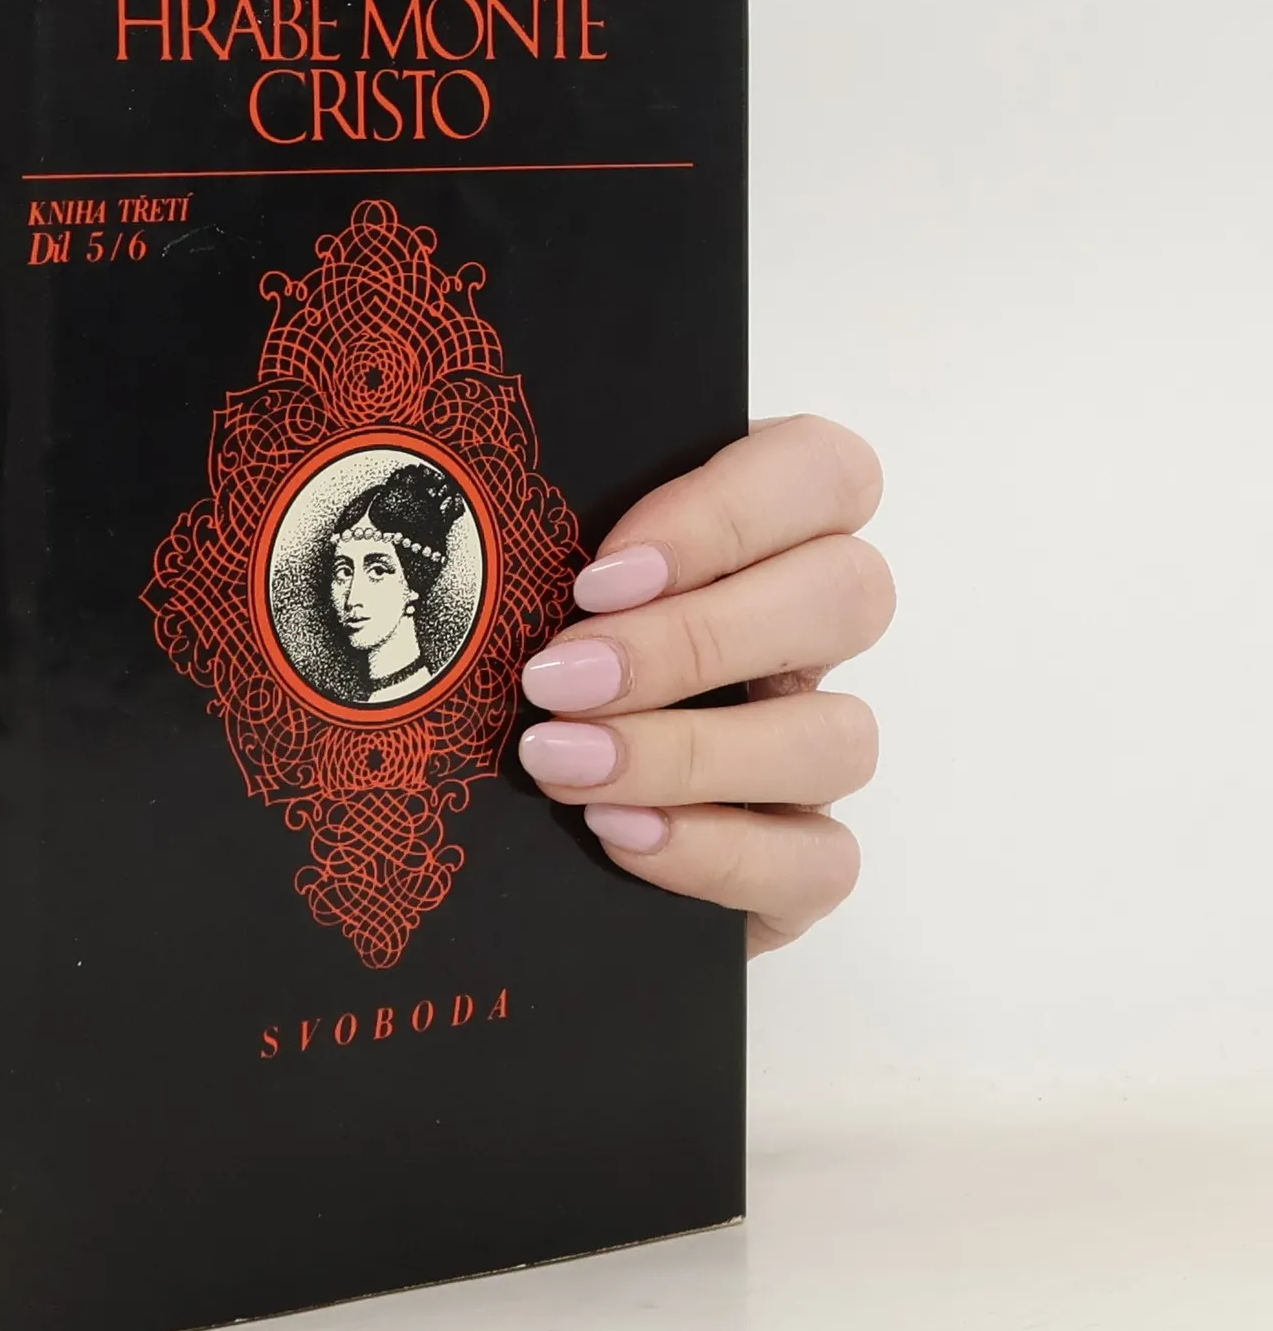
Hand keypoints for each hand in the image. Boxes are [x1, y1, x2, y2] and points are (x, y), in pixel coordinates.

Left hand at [516, 416, 892, 956]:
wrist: (494, 812)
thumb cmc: (514, 654)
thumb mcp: (525, 568)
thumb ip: (542, 524)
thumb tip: (480, 499)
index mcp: (760, 529)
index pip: (820, 471)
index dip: (725, 515)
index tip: (599, 575)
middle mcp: (805, 631)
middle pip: (849, 595)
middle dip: (690, 641)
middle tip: (557, 679)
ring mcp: (812, 743)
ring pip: (842, 735)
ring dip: (693, 754)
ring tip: (564, 763)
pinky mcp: (800, 855)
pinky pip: (820, 860)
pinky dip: (717, 851)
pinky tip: (616, 832)